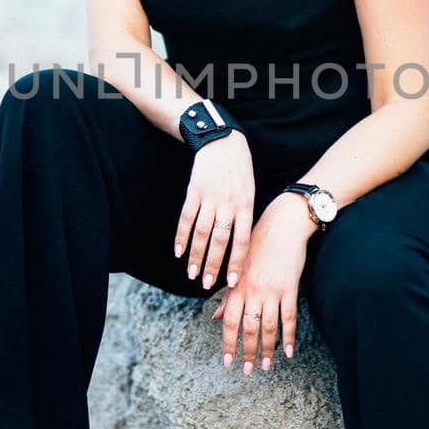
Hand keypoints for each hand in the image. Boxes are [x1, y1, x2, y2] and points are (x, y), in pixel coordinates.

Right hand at [173, 130, 254, 290]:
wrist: (224, 143)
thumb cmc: (240, 172)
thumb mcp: (250, 194)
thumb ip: (244, 218)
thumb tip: (239, 248)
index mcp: (246, 207)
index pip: (241, 241)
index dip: (236, 263)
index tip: (231, 282)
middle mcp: (228, 204)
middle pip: (219, 241)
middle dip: (212, 265)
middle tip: (206, 285)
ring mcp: (210, 198)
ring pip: (201, 233)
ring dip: (195, 256)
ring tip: (191, 274)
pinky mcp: (195, 191)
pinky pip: (186, 218)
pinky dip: (181, 236)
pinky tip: (179, 252)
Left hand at [209, 193, 314, 372]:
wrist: (282, 225)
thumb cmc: (258, 245)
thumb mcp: (238, 268)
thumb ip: (227, 295)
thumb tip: (216, 318)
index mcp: (237, 286)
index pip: (229, 321)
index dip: (228, 343)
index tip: (228, 361)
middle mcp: (252, 290)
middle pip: (248, 328)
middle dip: (247, 352)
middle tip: (247, 371)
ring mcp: (272, 290)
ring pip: (268, 327)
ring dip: (267, 349)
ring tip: (266, 366)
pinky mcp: (290, 289)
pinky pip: (289, 318)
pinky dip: (289, 336)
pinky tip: (289, 351)